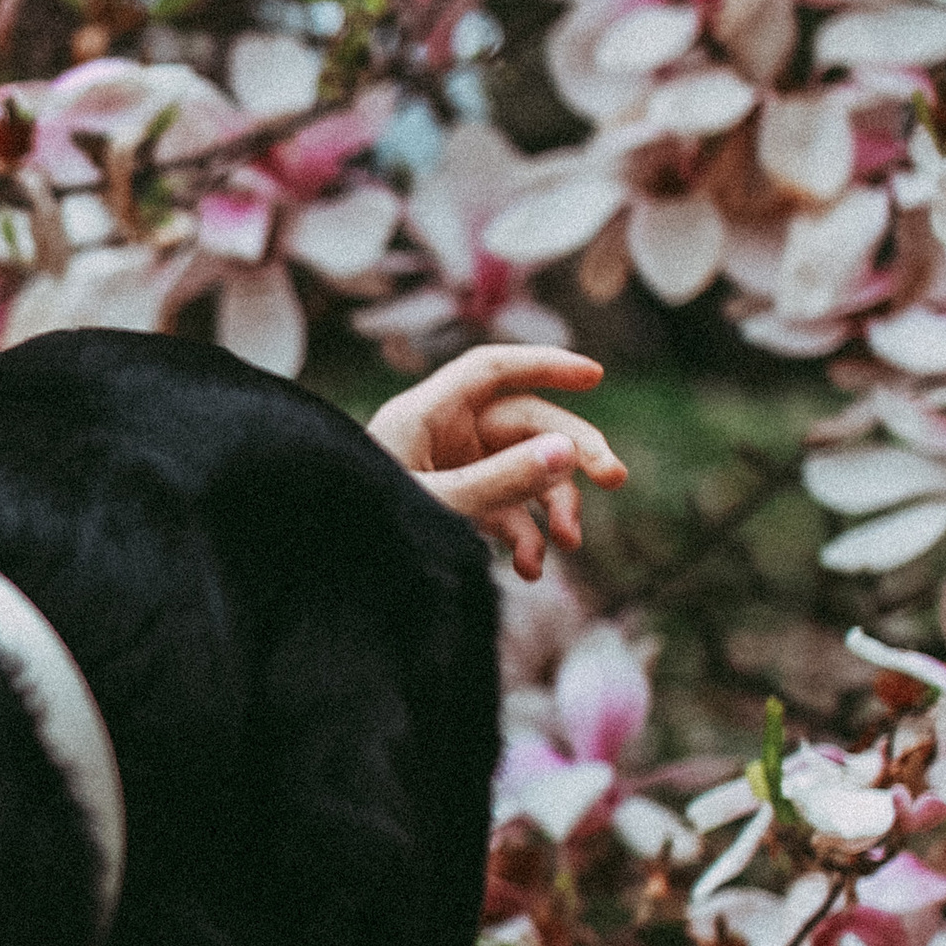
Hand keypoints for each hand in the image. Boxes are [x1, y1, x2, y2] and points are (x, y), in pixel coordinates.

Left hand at [366, 345, 625, 580]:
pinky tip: (529, 569)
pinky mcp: (457, 507)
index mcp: (424, 415)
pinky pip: (506, 511)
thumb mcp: (439, 504)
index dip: (543, 364)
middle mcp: (441, 436)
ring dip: (553, 505)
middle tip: (615, 477)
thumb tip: (567, 450)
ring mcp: (451, 471)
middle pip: (523, 423)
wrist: (331, 581)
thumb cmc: (367, 529)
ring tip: (567, 543)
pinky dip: (524, 537)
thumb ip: (500, 480)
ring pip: (523, 470)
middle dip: (571, 450)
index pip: (490, 370)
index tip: (594, 375)